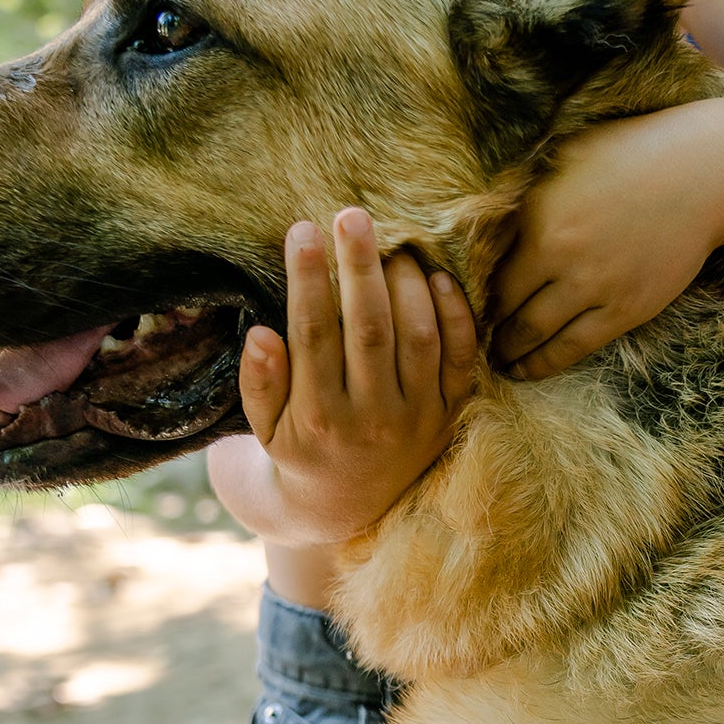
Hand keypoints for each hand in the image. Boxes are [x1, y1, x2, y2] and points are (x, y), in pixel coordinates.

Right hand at [213, 211, 477, 546]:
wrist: (349, 507)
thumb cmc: (300, 449)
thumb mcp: (266, 429)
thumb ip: (260, 384)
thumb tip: (262, 335)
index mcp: (320, 419)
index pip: (314, 335)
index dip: (309, 280)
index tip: (303, 230)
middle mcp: (373, 419)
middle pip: (371, 329)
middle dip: (360, 267)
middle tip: (352, 215)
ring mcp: (419, 418)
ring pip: (420, 338)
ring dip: (408, 284)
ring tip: (392, 244)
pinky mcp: (452, 414)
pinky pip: (462, 359)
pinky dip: (457, 315)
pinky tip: (437, 276)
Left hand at [490, 111, 723, 378]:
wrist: (703, 174)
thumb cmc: (632, 152)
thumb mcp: (565, 157)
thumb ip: (527, 193)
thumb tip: (488, 220)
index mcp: (540, 219)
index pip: (492, 271)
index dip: (474, 294)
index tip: (465, 305)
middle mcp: (562, 257)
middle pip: (509, 309)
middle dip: (488, 330)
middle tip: (474, 341)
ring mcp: (596, 288)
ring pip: (537, 335)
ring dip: (511, 353)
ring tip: (498, 361)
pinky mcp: (627, 309)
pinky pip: (576, 347)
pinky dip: (546, 363)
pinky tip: (529, 369)